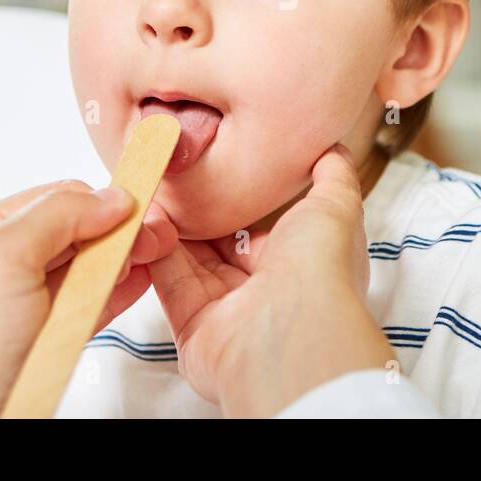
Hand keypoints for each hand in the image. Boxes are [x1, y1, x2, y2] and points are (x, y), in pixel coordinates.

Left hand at [0, 180, 177, 416]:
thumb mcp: (5, 260)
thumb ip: (57, 216)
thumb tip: (107, 198)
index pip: (54, 199)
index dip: (98, 202)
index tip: (135, 208)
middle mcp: (1, 265)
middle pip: (74, 231)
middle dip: (114, 231)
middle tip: (149, 235)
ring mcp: (24, 301)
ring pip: (84, 266)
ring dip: (119, 258)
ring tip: (147, 254)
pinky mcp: (45, 334)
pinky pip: (87, 301)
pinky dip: (115, 289)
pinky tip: (134, 281)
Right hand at [147, 144, 395, 417]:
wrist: (292, 333)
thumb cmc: (321, 270)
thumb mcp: (336, 206)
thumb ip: (334, 175)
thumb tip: (333, 147)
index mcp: (298, 264)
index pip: (257, 227)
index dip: (233, 198)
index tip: (210, 166)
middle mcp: (263, 291)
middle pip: (218, 245)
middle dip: (196, 212)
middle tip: (172, 175)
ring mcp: (226, 312)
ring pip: (189, 261)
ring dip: (169, 227)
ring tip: (152, 187)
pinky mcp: (192, 329)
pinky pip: (168, 284)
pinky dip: (153, 253)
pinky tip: (144, 220)